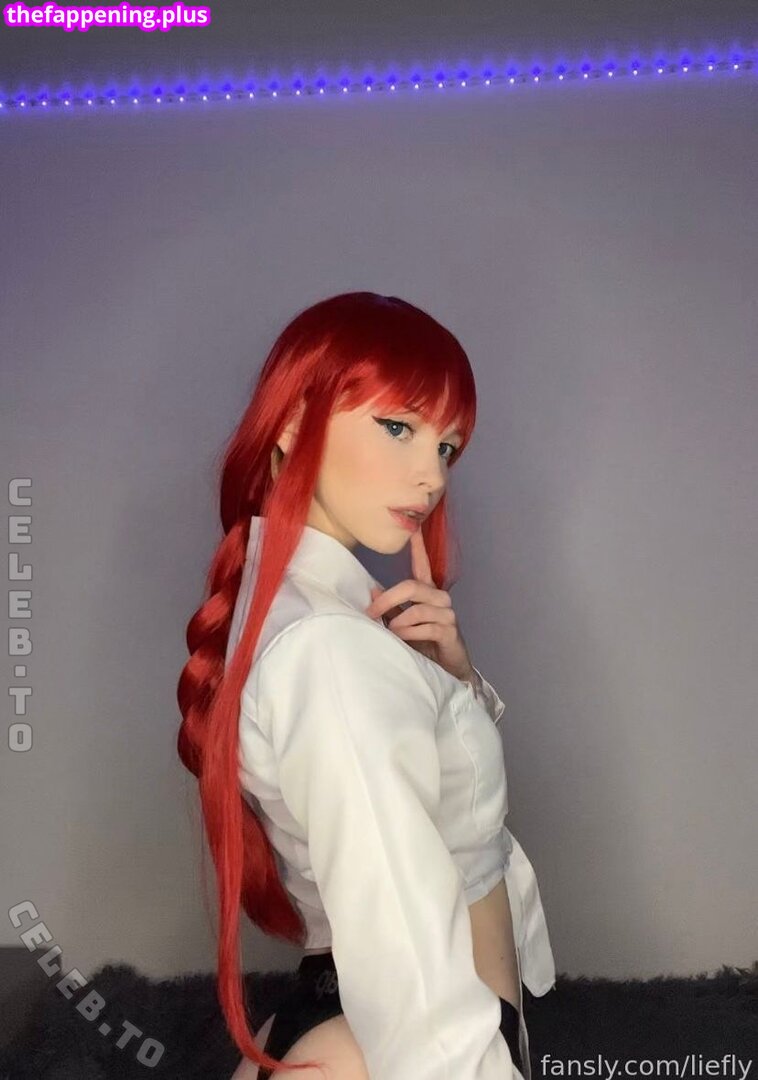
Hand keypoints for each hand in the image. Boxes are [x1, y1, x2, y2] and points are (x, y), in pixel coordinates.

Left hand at [364, 526, 475, 683]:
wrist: (447, 669)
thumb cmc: (423, 644)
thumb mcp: (402, 624)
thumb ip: (390, 608)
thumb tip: (373, 590)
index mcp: (427, 593)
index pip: (423, 565)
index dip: (418, 547)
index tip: (414, 528)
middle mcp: (439, 598)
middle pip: (412, 586)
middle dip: (388, 599)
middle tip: (371, 612)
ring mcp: (447, 614)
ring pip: (417, 608)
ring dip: (398, 622)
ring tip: (391, 632)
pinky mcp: (450, 631)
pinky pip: (426, 626)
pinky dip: (409, 633)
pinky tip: (402, 639)